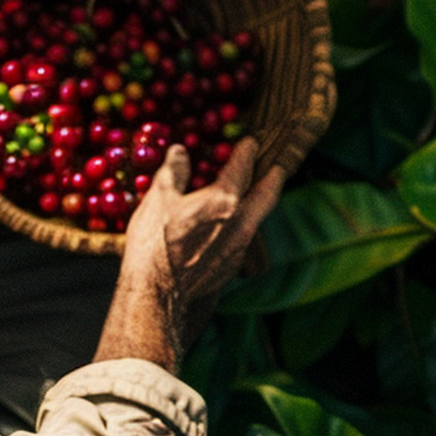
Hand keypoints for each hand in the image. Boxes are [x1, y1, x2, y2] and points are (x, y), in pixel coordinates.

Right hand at [128, 139, 284, 304]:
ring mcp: (239, 248)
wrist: (158, 293)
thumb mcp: (159, 199)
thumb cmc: (156, 242)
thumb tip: (180, 152)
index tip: (250, 142)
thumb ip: (174, 172)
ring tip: (257, 194)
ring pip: (258, 218)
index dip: (246, 152)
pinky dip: (244, 225)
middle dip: (273, 178)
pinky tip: (232, 227)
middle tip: (279, 168)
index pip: (242, 168)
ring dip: (259, 203)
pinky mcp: (231, 267)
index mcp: (225, 200)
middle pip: (266, 195)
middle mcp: (241, 223)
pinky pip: (244, 239)